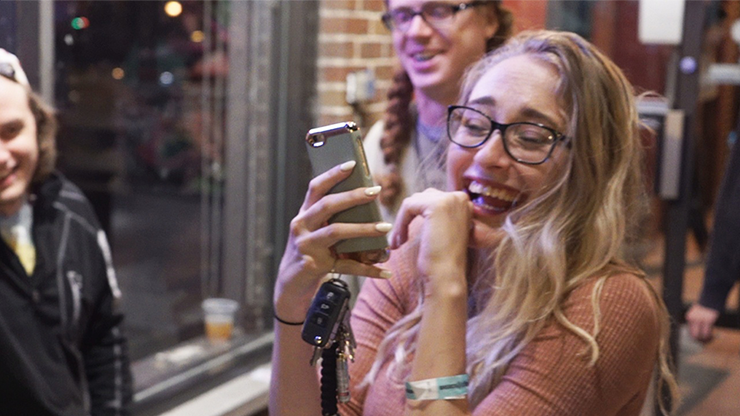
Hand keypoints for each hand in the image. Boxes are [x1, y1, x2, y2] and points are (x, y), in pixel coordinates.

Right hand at [273, 161, 391, 321]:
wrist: (290, 285)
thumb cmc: (310, 253)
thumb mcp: (316, 232)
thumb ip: (333, 218)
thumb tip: (368, 202)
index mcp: (304, 214)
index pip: (315, 187)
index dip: (332, 174)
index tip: (352, 163)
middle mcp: (301, 226)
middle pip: (327, 205)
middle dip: (352, 196)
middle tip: (376, 191)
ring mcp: (306, 246)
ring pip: (336, 231)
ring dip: (363, 229)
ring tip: (384, 227)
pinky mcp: (313, 265)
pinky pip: (346, 265)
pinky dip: (368, 269)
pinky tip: (385, 271)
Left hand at [389, 189, 472, 294]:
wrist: (447, 277)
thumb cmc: (442, 260)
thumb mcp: (442, 230)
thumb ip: (436, 215)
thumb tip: (414, 203)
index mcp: (463, 203)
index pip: (432, 198)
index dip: (416, 215)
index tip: (408, 236)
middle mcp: (460, 198)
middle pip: (423, 197)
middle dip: (409, 217)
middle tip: (400, 239)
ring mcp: (450, 200)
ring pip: (414, 201)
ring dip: (402, 221)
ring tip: (399, 242)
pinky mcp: (437, 205)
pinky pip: (408, 206)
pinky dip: (400, 223)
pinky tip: (400, 241)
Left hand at [686, 303, 719, 342]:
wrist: (709, 300)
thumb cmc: (703, 308)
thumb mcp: (696, 315)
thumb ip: (696, 324)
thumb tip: (698, 337)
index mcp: (689, 318)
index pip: (690, 332)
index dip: (696, 338)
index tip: (701, 340)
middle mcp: (693, 319)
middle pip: (694, 336)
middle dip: (700, 341)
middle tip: (706, 341)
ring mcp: (701, 320)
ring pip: (702, 336)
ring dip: (707, 340)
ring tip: (711, 338)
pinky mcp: (708, 320)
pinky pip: (708, 333)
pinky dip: (710, 336)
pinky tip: (713, 336)